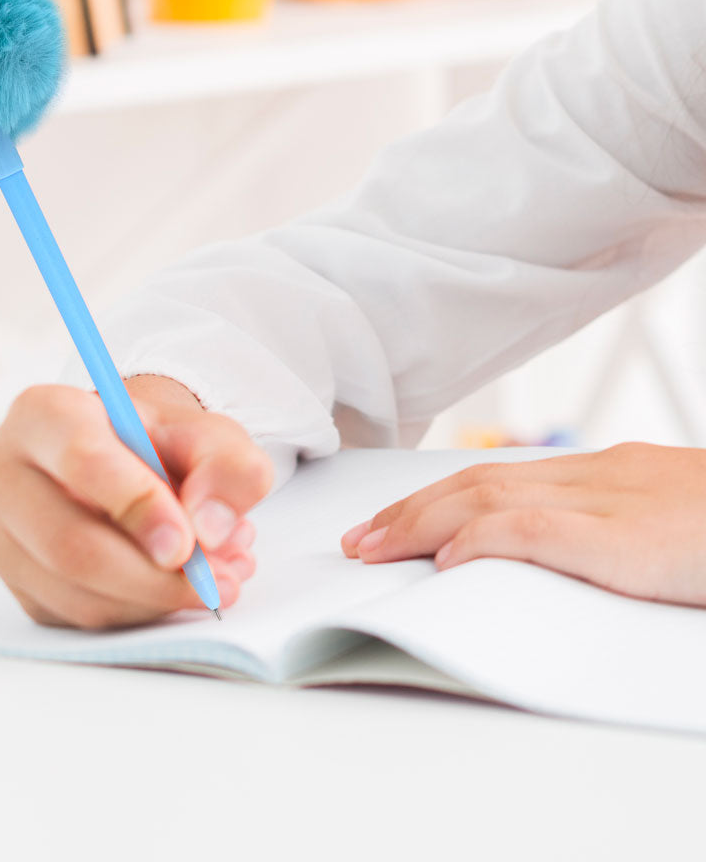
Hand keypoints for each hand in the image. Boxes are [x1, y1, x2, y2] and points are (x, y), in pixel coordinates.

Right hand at [0, 376, 273, 628]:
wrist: (126, 463)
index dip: (138, 506)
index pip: (81, 459)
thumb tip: (210, 530)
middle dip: (153, 576)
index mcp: (42, 413)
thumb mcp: (210, 435)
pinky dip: (137, 616)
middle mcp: (2, 471)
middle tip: (217, 582)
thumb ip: (227, 467)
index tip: (188, 544)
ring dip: (154, 601)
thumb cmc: (160, 445)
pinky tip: (174, 589)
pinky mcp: (15, 583)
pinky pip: (76, 619)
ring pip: (75, 592)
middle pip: (69, 543)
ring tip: (212, 579)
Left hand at [340, 443, 705, 606]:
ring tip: (373, 550)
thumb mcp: (673, 524)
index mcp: (610, 474)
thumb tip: (559, 557)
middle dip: (411, 510)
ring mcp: (612, 501)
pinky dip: (481, 540)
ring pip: (490, 500)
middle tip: (359, 540)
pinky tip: (444, 558)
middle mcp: (599, 476)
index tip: (395, 521)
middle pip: (479, 484)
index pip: (501, 479)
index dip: (439, 497)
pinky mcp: (625, 538)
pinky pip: (534, 531)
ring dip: (422, 524)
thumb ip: (619, 531)